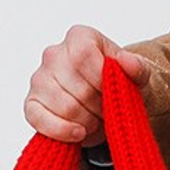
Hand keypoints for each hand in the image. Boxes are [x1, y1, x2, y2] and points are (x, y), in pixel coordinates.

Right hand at [24, 26, 150, 144]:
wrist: (108, 100)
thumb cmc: (120, 83)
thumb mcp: (137, 74)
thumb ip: (137, 67)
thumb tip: (127, 62)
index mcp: (79, 37)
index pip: (83, 56)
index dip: (101, 81)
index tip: (113, 92)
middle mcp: (54, 53)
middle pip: (77, 88)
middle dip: (99, 107)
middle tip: (108, 111)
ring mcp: (39, 79)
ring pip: (65, 107)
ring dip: (87, 121)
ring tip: (96, 120)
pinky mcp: (31, 104)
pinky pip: (41, 121)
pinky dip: (64, 132)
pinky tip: (79, 132)